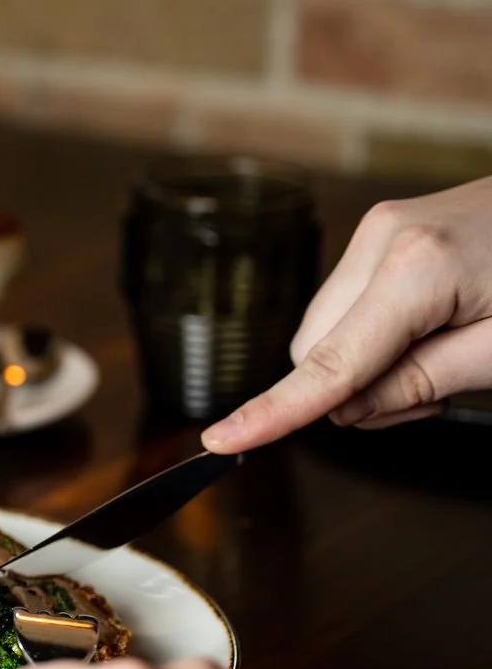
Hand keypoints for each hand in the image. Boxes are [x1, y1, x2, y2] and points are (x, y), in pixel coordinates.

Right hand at [202, 176, 491, 453]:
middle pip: (316, 349)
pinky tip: (433, 327)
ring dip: (368, 363)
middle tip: (433, 396)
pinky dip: (377, 333)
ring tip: (446, 354)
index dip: (276, 411)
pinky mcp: (389, 228)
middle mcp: (382, 239)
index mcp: (415, 269)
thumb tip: (347, 407)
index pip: (327, 364)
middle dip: (355, 389)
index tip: (223, 440)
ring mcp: (382, 228)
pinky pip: (349, 303)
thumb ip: (419, 384)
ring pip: (327, 329)